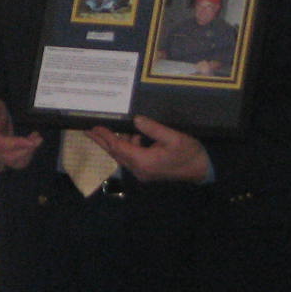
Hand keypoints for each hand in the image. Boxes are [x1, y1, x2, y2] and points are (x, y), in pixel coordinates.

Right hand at [0, 97, 40, 171]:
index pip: (1, 145)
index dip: (18, 144)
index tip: (32, 141)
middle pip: (9, 157)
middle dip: (26, 149)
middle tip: (38, 138)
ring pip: (15, 163)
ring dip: (28, 153)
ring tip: (36, 139)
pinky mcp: (0, 162)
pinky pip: (16, 164)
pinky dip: (26, 156)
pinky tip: (30, 145)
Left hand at [85, 115, 211, 182]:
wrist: (202, 170)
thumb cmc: (190, 153)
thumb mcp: (174, 137)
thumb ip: (152, 128)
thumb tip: (136, 120)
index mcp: (144, 162)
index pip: (119, 147)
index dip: (105, 137)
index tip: (94, 127)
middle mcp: (139, 169)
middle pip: (116, 154)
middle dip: (102, 141)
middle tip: (88, 130)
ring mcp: (143, 172)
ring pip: (123, 156)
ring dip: (116, 143)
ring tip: (106, 129)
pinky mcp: (147, 171)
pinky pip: (132, 157)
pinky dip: (128, 146)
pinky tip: (131, 136)